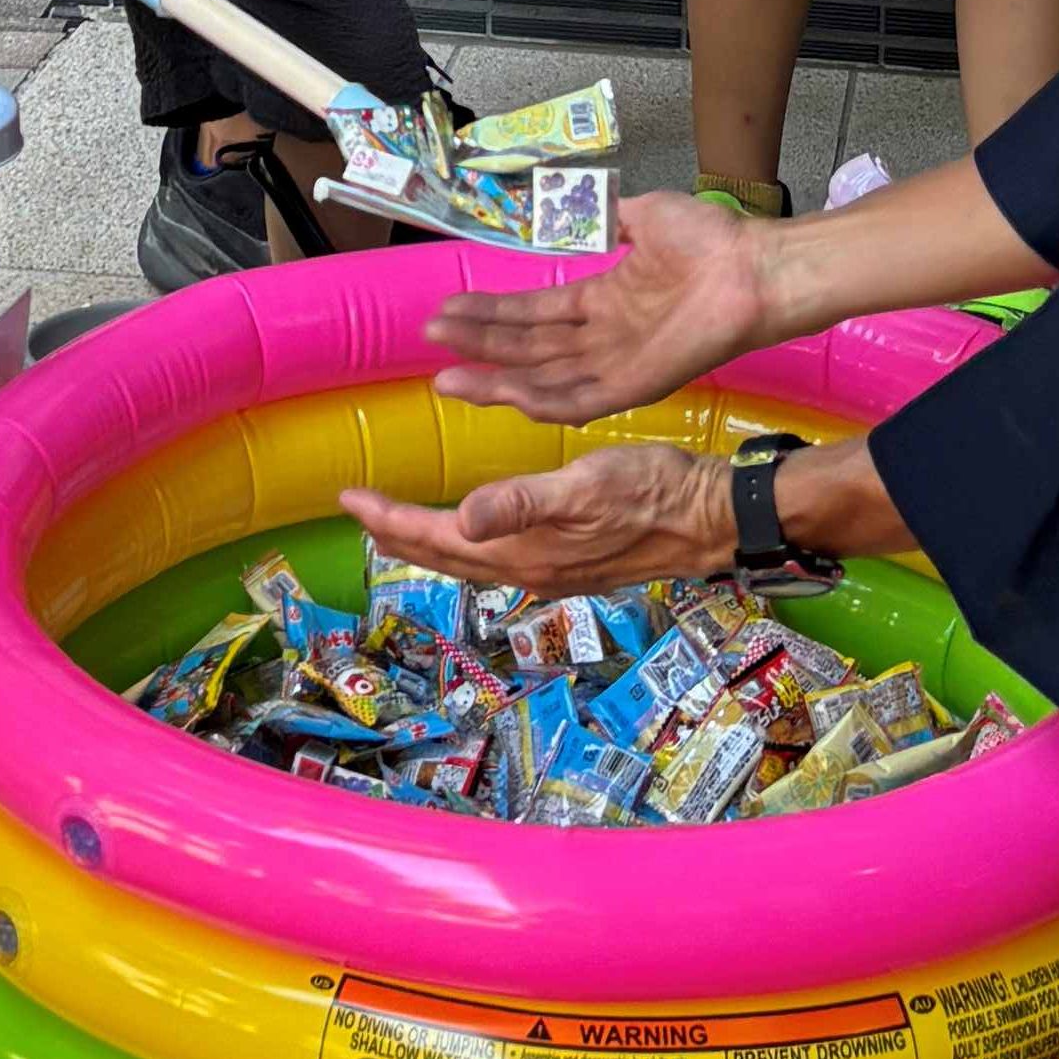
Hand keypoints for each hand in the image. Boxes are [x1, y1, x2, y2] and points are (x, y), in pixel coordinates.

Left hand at [340, 442, 731, 598]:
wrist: (710, 520)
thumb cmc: (652, 494)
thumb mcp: (585, 486)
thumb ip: (521, 503)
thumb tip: (461, 520)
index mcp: (524, 552)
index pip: (438, 538)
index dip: (390, 519)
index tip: (348, 498)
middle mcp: (529, 570)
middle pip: (446, 558)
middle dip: (398, 535)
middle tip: (359, 513)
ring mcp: (551, 572)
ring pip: (470, 562)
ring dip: (430, 544)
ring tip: (400, 525)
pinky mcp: (570, 565)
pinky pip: (497, 560)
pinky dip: (468, 546)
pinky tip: (475, 534)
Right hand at [423, 191, 779, 424]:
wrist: (754, 267)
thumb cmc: (709, 239)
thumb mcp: (642, 215)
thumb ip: (600, 216)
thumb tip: (566, 204)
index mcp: (604, 299)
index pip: (533, 312)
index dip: (489, 313)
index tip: (447, 310)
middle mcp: (604, 337)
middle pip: (526, 347)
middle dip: (477, 343)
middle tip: (430, 337)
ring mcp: (618, 364)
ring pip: (542, 379)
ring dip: (495, 377)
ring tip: (447, 374)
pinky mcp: (636, 386)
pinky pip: (580, 401)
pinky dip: (541, 399)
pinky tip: (505, 393)